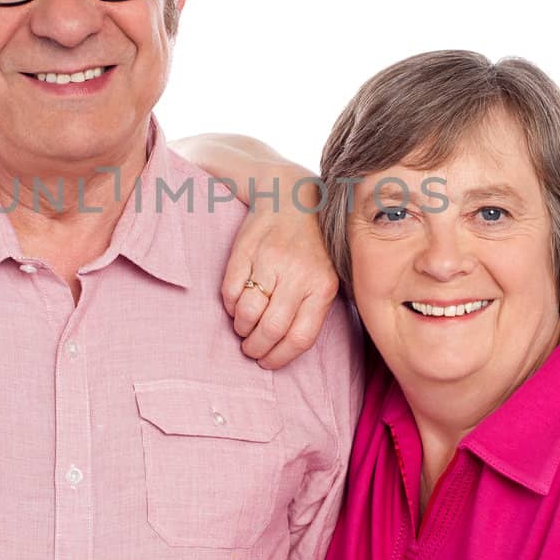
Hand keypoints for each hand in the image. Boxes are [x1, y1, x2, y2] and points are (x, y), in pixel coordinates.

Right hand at [220, 170, 338, 368]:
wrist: (293, 197)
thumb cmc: (312, 247)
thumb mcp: (328, 276)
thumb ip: (315, 310)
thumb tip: (288, 348)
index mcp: (322, 286)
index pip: (300, 337)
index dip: (279, 357)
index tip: (268, 362)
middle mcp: (298, 275)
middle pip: (271, 329)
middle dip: (256, 348)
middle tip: (250, 349)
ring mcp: (270, 262)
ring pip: (247, 313)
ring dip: (241, 328)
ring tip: (243, 327)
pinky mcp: (245, 251)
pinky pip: (230, 292)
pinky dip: (230, 306)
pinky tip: (237, 304)